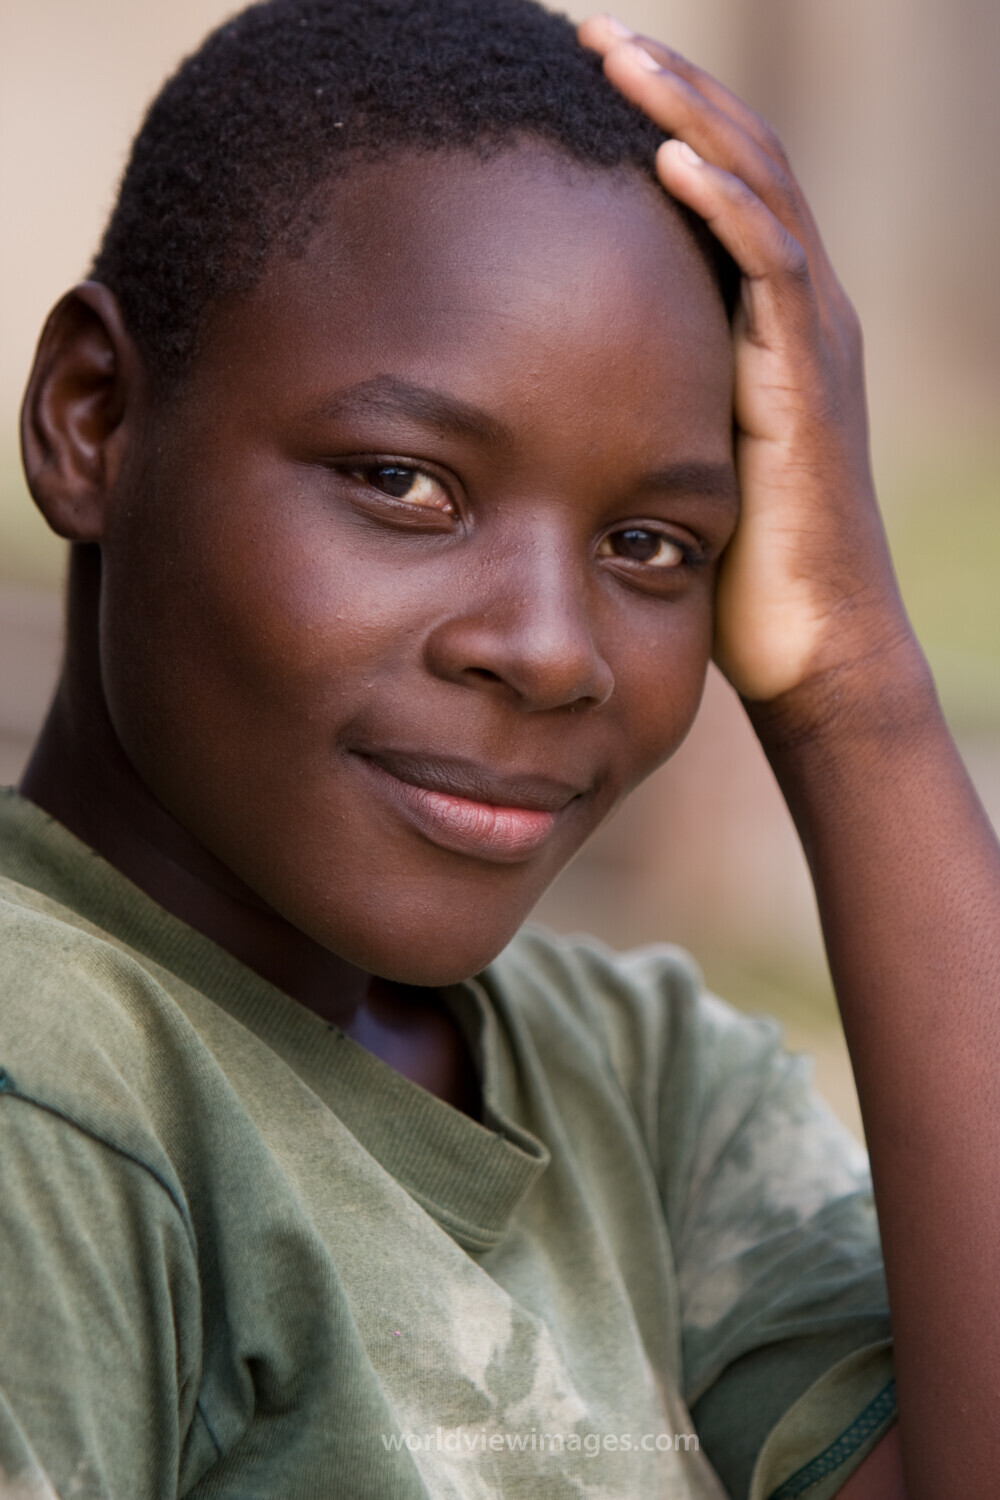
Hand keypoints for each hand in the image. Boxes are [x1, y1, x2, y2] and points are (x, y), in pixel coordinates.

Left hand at [579, 15, 916, 706]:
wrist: (808, 644)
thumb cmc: (734, 565)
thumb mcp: (673, 454)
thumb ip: (637, 398)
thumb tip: (547, 383)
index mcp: (767, 319)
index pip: (718, 179)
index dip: (658, 112)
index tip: (578, 74)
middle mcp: (801, 309)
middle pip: (740, 155)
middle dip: (664, 82)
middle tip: (585, 32)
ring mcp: (812, 339)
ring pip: (758, 188)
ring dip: (685, 112)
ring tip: (614, 54)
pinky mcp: (807, 383)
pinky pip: (769, 270)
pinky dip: (721, 207)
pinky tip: (664, 159)